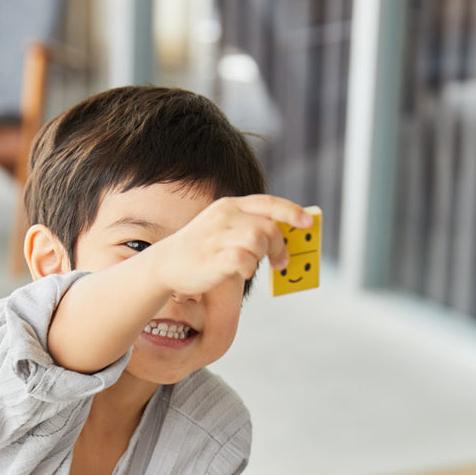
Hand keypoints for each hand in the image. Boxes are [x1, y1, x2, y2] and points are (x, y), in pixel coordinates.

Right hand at [152, 195, 312, 297]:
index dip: (291, 212)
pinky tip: (239, 272)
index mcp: (230, 206)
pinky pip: (243, 261)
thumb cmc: (202, 249)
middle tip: (280, 261)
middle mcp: (224, 217)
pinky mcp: (212, 259)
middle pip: (268, 227)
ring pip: (258, 241)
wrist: (167, 264)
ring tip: (252, 265)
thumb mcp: (224, 228)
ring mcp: (217, 237)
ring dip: (262, 257)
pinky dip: (248, 269)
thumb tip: (283, 237)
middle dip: (280, 246)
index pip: (268, 203)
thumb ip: (250, 227)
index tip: (308, 223)